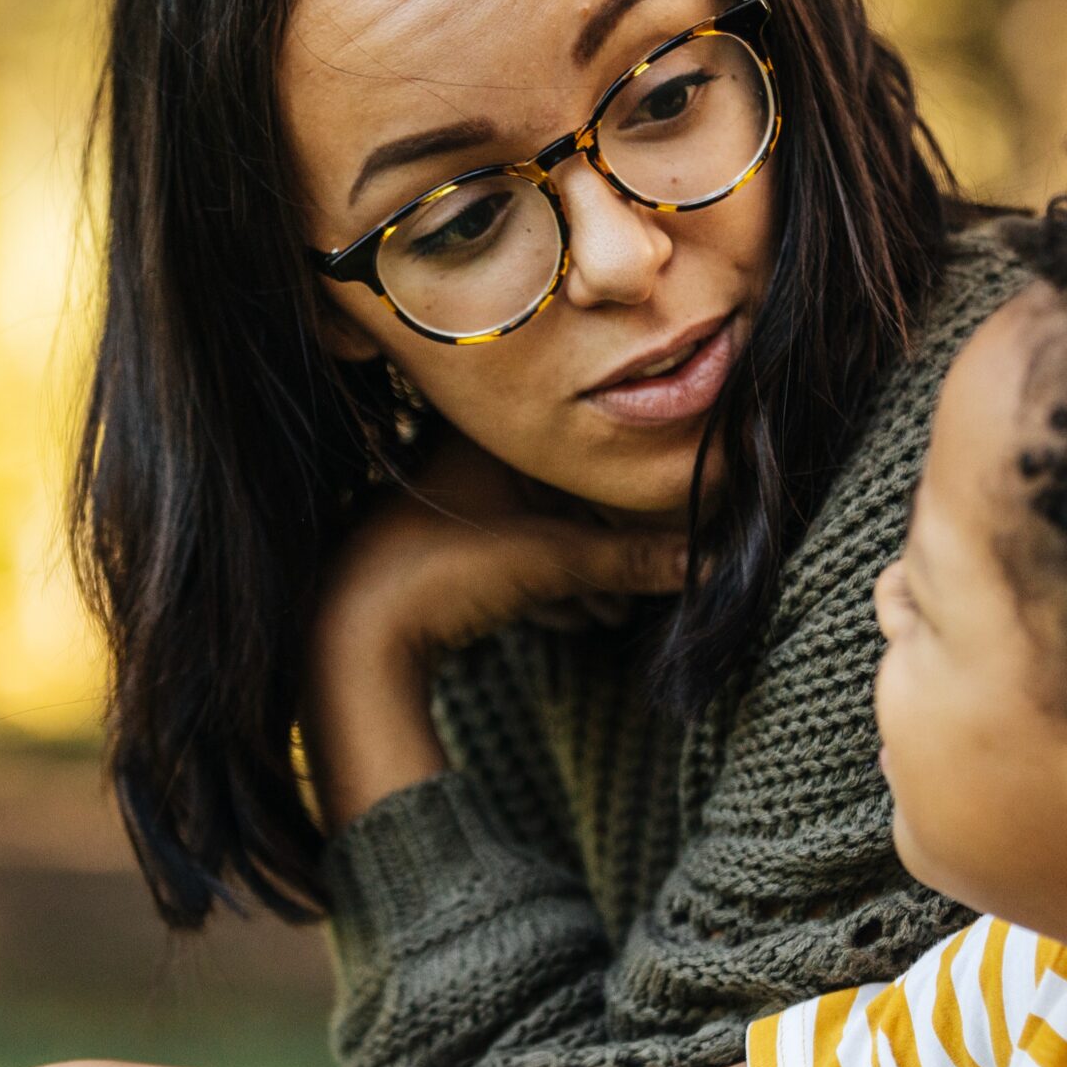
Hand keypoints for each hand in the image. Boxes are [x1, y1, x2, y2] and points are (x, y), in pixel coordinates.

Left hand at [305, 432, 689, 828]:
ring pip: (535, 531)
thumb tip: (714, 561)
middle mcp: (463, 454)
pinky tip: (573, 621)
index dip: (626, 497)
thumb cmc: (443, 573)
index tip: (665, 532)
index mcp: (487, 430)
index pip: (581, 451)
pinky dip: (541, 586)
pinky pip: (504, 557)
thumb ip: (634, 559)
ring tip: (614, 614)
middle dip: (607, 549)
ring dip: (579, 575)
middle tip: (644, 587)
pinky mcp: (432, 548)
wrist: (351, 636)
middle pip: (562, 497)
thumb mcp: (554, 562)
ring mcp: (444, 503)